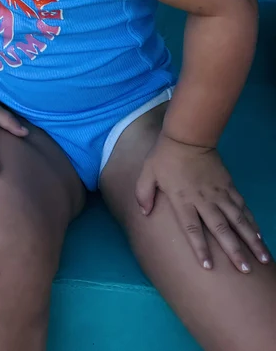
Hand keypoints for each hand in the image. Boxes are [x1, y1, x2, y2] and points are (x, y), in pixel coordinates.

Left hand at [135, 132, 271, 271]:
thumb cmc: (165, 156)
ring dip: (251, 240)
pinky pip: (242, 207)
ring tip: (263, 258)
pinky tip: (259, 235)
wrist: (188, 136)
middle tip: (245, 270)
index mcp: (182, 199)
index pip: (191, 228)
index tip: (208, 267)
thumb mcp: (147, 173)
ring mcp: (219, 193)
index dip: (199, 248)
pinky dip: (251, 222)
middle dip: (234, 250)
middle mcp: (204, 200)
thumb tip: (143, 213)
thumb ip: (143, 193)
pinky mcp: (229, 186)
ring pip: (238, 220)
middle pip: (221, 228)